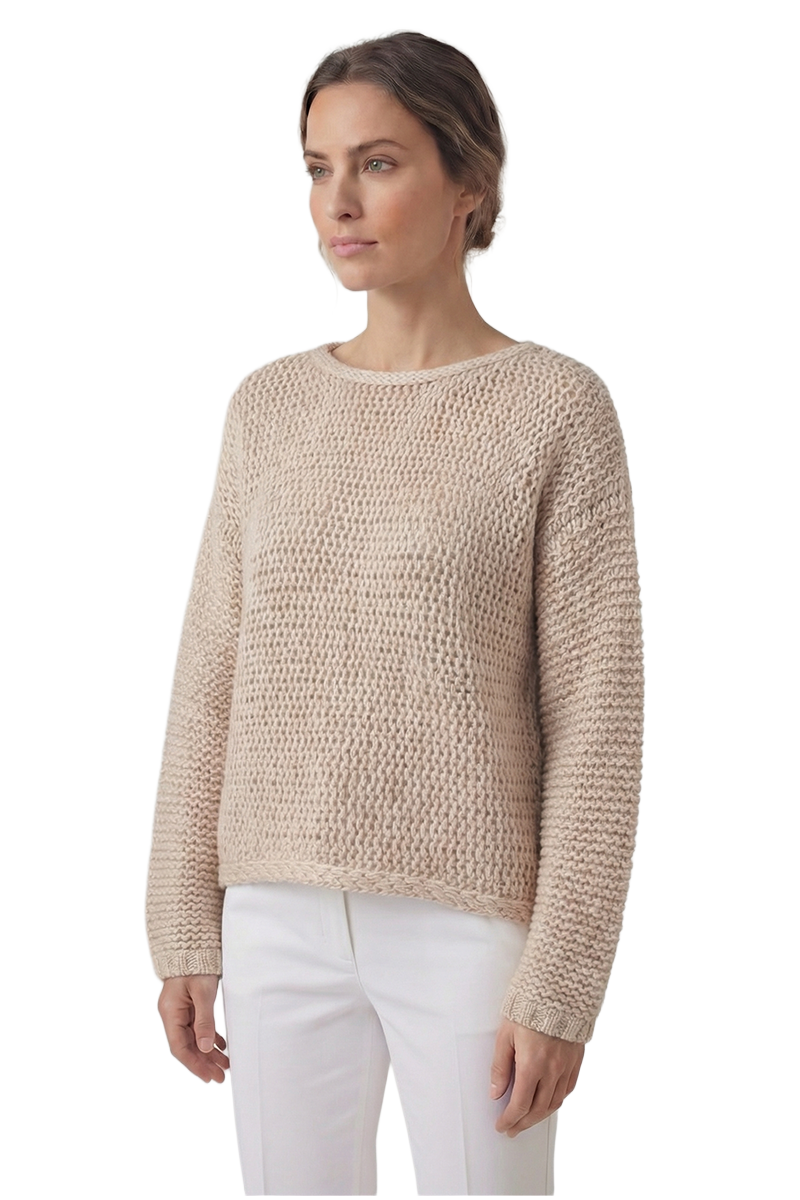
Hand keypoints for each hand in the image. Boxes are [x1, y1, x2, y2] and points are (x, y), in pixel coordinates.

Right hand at [157, 974, 230, 1083]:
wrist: (193, 945)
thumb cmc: (195, 964)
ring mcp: (180, 1010)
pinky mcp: (189, 1006)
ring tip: (224, 1064)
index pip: (179, 1047)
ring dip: (208, 1052)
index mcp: (171, 1013)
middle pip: (187, 1045)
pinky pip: (198, 1028)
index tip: (208, 1076)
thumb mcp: (202, 993)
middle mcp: (173, 1014)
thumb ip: (204, 1021)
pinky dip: (209, 1037)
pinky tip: (220, 1045)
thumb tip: (205, 1047)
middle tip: (219, 1076)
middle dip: (203, 1062)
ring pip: (194, 1038)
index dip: (194, 1064)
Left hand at [490, 1018, 583, 1135]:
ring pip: (555, 1102)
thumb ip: (500, 1066)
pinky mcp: (576, 1060)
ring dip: (540, 1116)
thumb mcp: (505, 1035)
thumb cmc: (529, 1008)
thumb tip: (496, 1092)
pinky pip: (568, 1089)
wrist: (558, 991)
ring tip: (528, 1119)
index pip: (520, 1104)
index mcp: (532, 1065)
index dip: (510, 1119)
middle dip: (523, 1123)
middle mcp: (552, 1070)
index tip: (502, 1126)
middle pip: (538, 1109)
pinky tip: (548, 1101)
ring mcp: (566, 1066)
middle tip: (512, 1128)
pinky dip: (557, 1100)